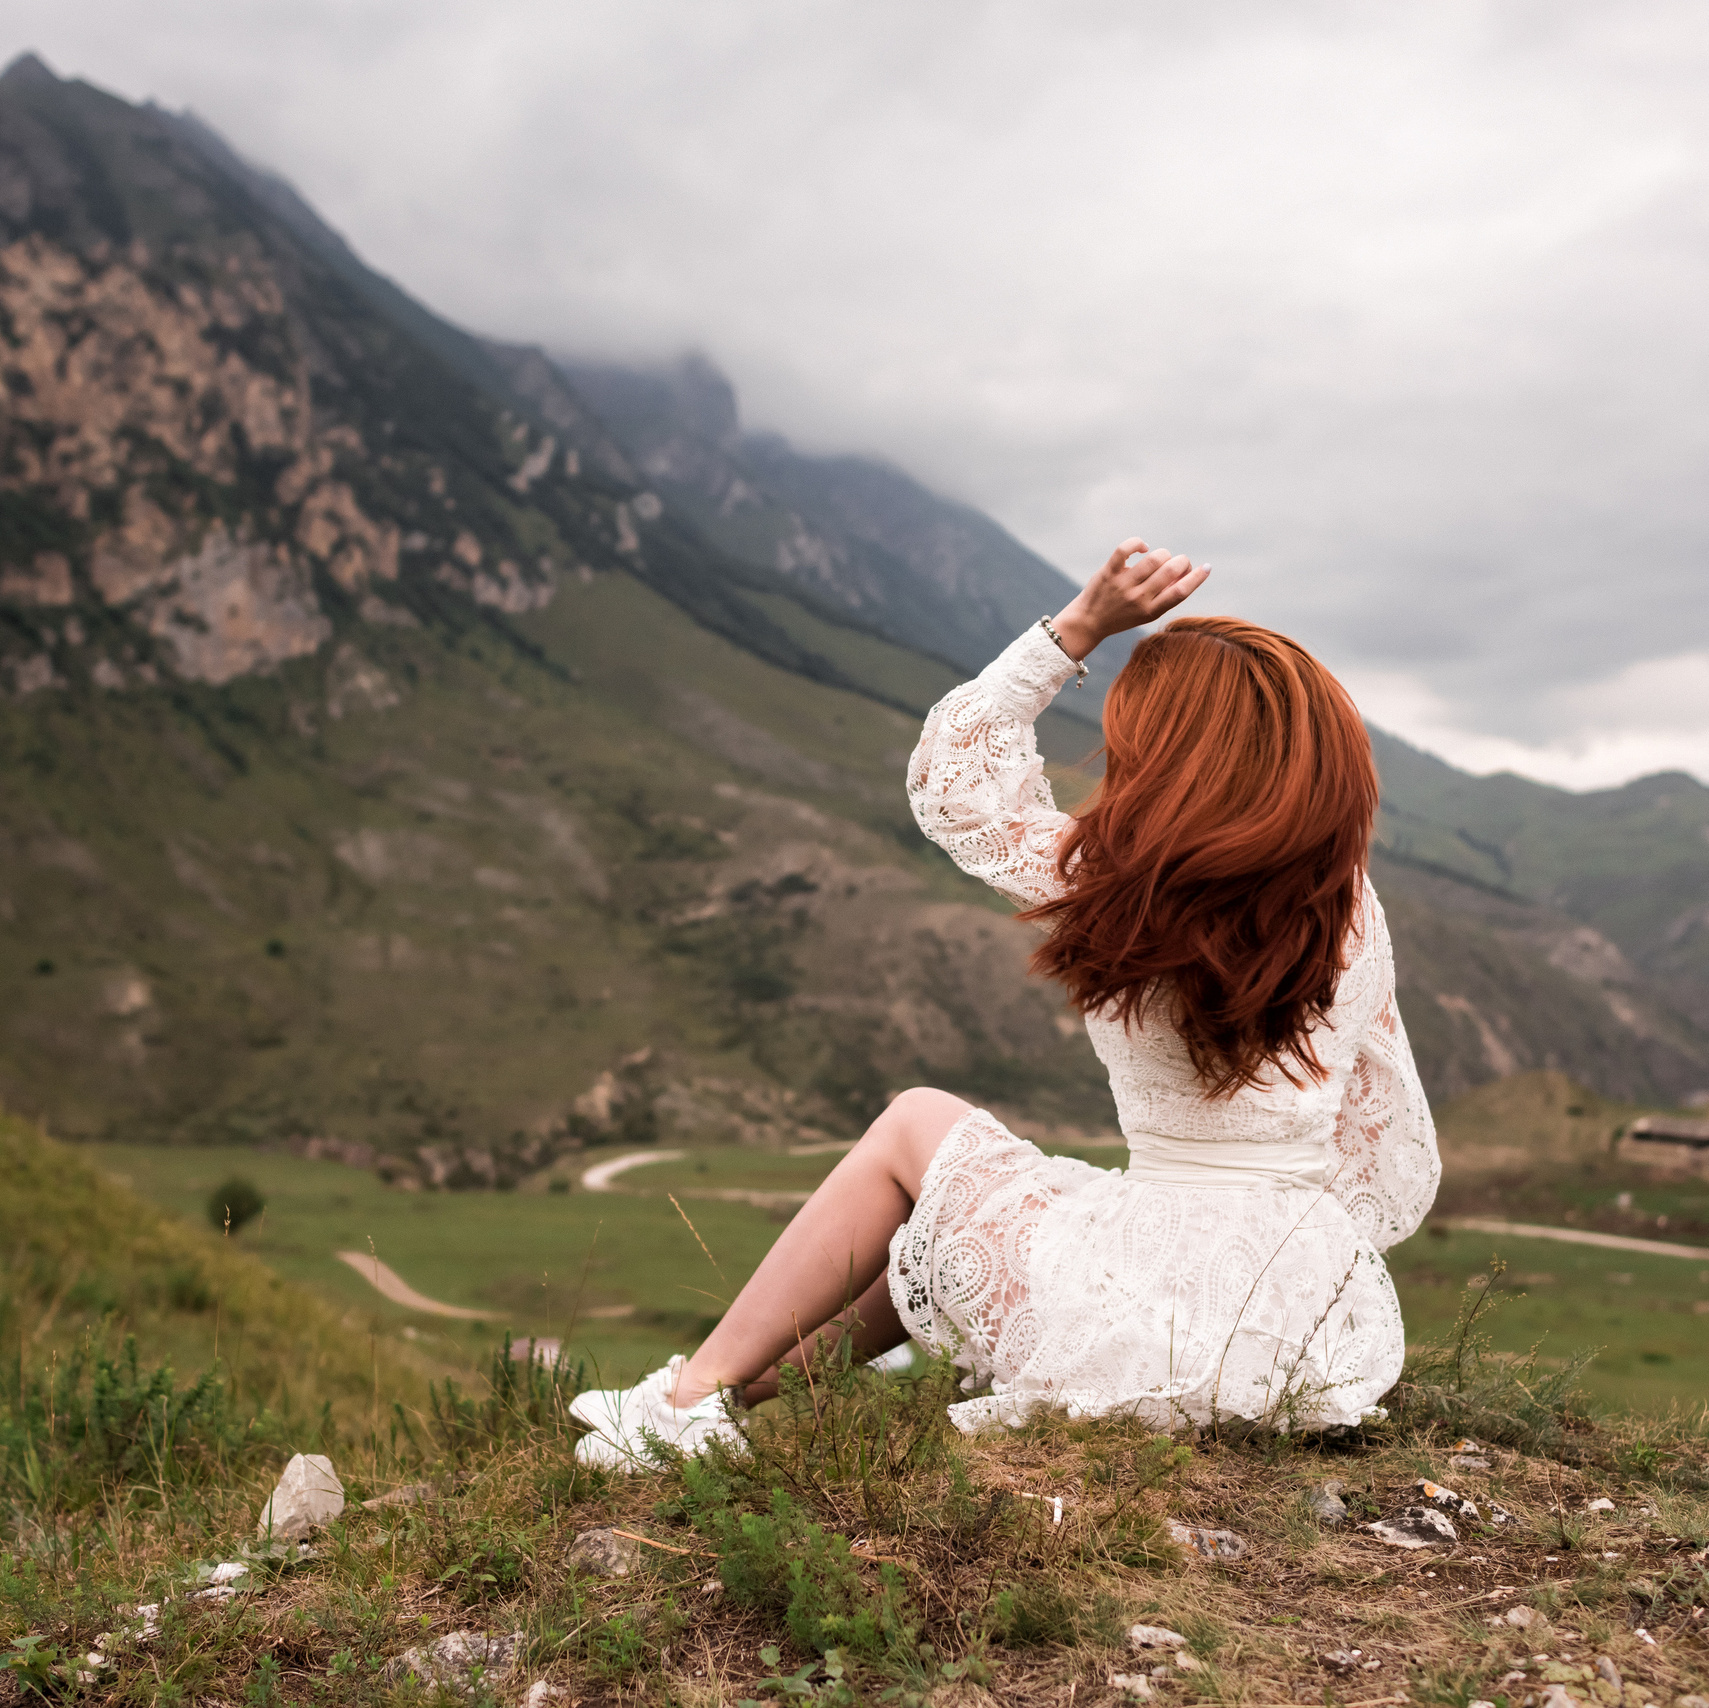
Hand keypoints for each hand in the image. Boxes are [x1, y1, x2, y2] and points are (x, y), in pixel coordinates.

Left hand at [1047, 537, 1210, 660]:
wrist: (1089, 622)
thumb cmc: (1122, 615)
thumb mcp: (1146, 614)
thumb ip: (1165, 596)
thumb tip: (1185, 572)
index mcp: (1151, 610)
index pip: (1181, 592)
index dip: (1197, 577)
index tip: (1207, 567)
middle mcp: (1139, 598)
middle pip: (1170, 570)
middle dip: (1180, 561)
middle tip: (1177, 563)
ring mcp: (1123, 584)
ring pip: (1154, 558)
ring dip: (1162, 553)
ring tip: (1159, 558)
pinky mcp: (1109, 572)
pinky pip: (1126, 549)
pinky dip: (1138, 543)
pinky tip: (1142, 548)